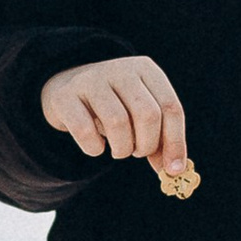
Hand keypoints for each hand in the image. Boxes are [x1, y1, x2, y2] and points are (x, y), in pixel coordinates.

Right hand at [42, 53, 191, 173]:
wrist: (67, 87)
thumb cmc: (114, 105)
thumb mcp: (140, 115)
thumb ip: (159, 140)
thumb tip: (173, 171)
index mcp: (146, 69)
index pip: (170, 107)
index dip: (175, 142)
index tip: (173, 169)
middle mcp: (120, 69)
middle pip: (147, 114)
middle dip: (146, 145)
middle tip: (137, 152)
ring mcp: (91, 79)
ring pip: (118, 122)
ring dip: (122, 149)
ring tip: (119, 150)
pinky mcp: (65, 95)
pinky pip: (85, 131)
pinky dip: (94, 148)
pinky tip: (96, 146)